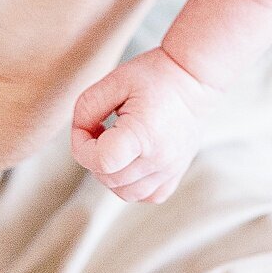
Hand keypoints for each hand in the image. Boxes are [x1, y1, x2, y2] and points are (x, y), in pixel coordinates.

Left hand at [71, 46, 216, 204]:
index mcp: (144, 135)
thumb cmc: (154, 76)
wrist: (192, 79)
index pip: (101, 161)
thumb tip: (79, 134)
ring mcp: (169, 171)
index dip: (82, 146)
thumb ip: (88, 107)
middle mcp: (159, 160)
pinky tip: (130, 159)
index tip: (87, 127)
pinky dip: (131, 184)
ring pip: (124, 193)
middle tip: (100, 128)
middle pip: (109, 178)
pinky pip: (145, 196)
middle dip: (93, 156)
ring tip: (115, 143)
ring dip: (109, 173)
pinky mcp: (175, 176)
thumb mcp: (115, 80)